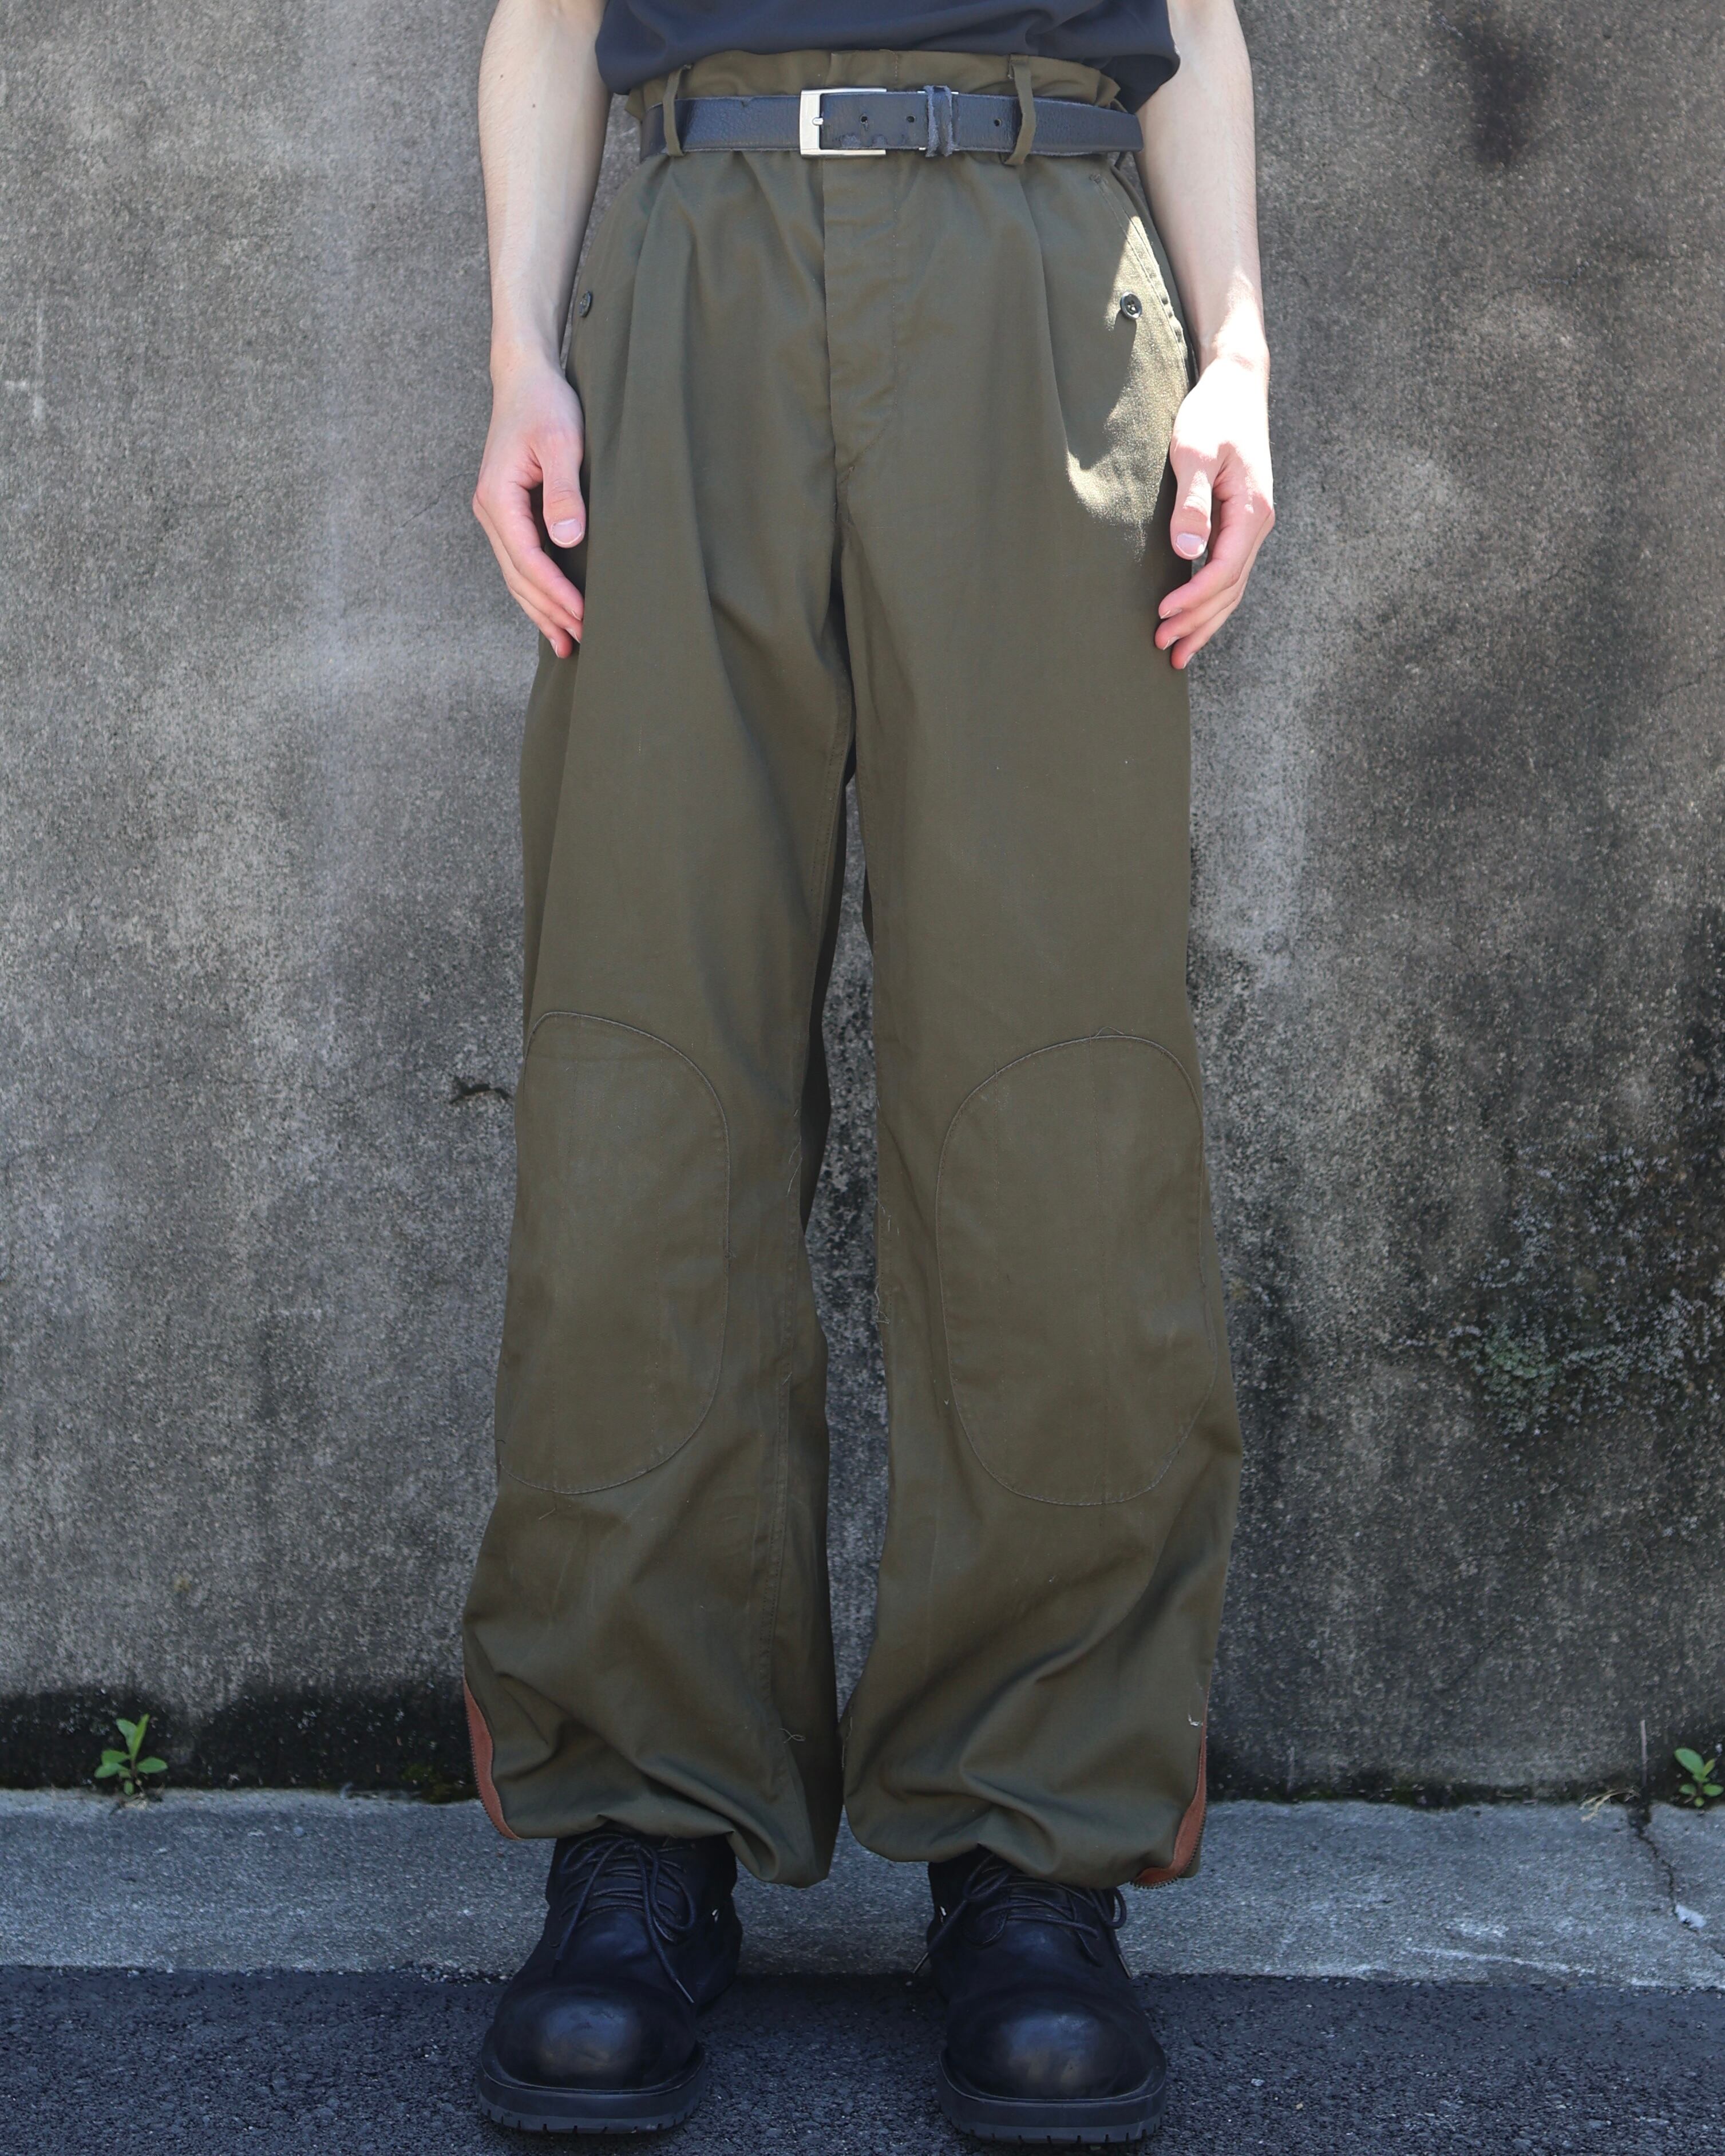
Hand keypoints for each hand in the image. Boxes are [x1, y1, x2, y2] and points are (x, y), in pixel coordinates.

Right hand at [472, 354, 587, 656]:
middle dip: (548, 612)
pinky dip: (537, 588)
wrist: (525, 379)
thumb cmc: (545, 405)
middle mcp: (490, 511)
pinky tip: (554, 609)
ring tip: (567, 641)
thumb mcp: (561, 442)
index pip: (527, 560)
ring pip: (517, 576)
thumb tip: (568, 539)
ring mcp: (497, 515)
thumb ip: (564, 491)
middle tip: (581, 641)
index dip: (556, 593)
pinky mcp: (510, 514)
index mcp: (497, 498)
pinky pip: (521, 562)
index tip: (584, 615)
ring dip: (540, 609)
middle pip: (518, 577)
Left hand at [1155, 354, 1273, 669]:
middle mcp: (1258, 524)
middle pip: (1230, 590)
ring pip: (1232, 588)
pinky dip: (1211, 599)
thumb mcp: (1195, 450)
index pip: (1224, 571)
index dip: (1193, 599)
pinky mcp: (1241, 522)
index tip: (1162, 615)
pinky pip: (1229, 572)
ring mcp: (1252, 526)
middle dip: (1197, 623)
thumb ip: (1192, 501)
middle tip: (1163, 649)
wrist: (1237, 384)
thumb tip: (1189, 551)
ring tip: (1177, 651)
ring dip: (1205, 621)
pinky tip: (1193, 617)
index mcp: (1252, 511)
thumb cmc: (1213, 413)